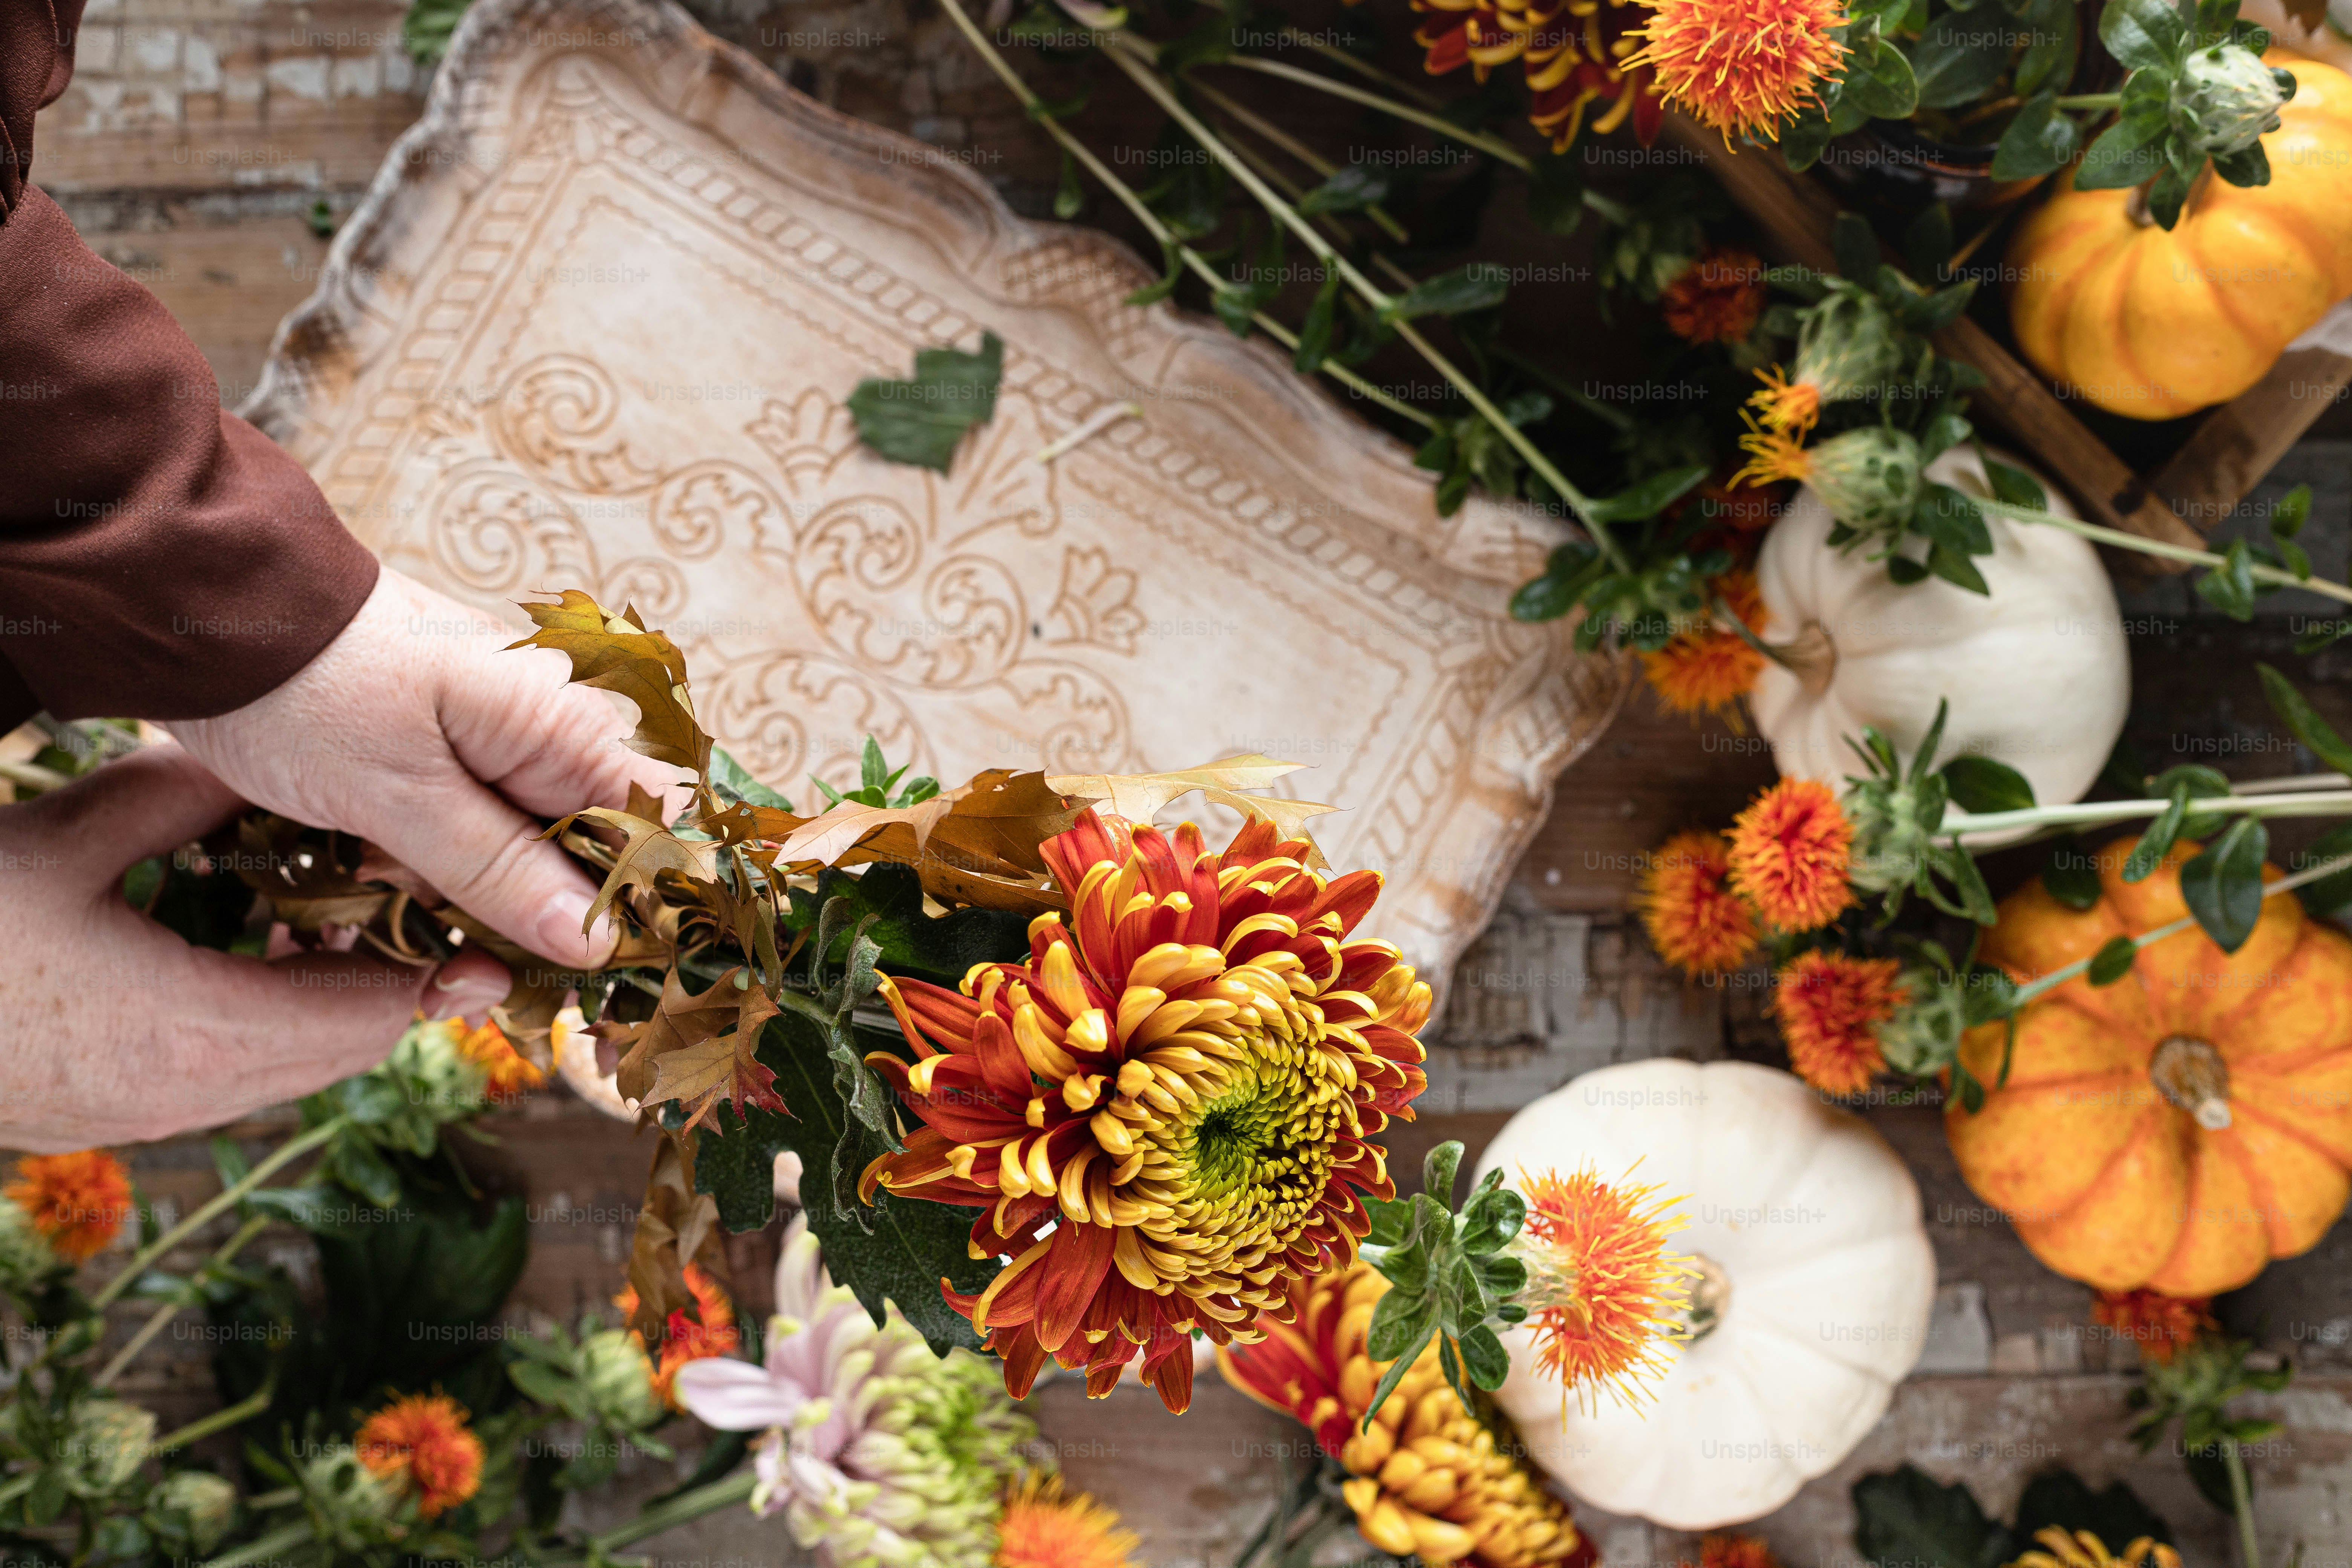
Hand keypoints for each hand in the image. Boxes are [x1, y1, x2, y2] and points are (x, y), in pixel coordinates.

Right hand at [0, 744, 512, 1149]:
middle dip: (388, 983)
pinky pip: (232, 1079)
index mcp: (197, 1032)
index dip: (423, 966)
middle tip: (410, 908)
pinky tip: (251, 959)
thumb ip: (180, 800)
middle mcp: (188, 1095)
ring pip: (291, 1071)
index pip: (363, 1013)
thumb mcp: (68, 838)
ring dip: (326, 1007)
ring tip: (329, 921)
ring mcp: (146, 1117)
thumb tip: (258, 767)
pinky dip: (267, 1026)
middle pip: (344, 1050)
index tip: (463, 921)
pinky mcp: (111, 1118)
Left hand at [174, 568, 685, 971]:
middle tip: (487, 978)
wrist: (214, 612)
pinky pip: (488, 830)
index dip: (642, 904)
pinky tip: (407, 906)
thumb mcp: (396, 796)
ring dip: (494, 908)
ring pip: (540, 848)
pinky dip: (455, 876)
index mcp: (564, 721)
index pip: (659, 822)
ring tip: (432, 950)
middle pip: (602, 846)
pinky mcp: (459, 750)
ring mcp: (506, 736)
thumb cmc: (305, 689)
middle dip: (554, 922)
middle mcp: (554, 724)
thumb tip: (595, 944)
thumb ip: (500, 870)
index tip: (594, 977)